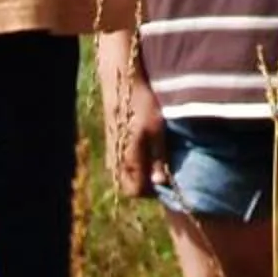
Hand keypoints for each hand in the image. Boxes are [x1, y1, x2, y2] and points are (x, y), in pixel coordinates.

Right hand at [97, 42, 169, 200]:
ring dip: (140, 174)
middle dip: (146, 184)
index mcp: (127, 159)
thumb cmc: (141, 105)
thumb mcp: (157, 130)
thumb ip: (159, 157)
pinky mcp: (110, 145)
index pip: (136, 192)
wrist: (121, 84)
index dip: (152, 191)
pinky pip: (121, 166)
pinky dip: (133, 165)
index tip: (167, 180)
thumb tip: (161, 183)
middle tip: (163, 170)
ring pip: (125, 176)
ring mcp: (110, 153)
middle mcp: (115, 161)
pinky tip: (145, 151)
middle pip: (130, 187)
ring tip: (156, 159)